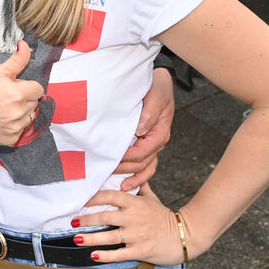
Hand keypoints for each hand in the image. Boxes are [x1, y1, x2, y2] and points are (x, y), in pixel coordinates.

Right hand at [0, 41, 44, 145]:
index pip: (38, 89)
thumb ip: (16, 60)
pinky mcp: (12, 138)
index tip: (16, 87)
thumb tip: (26, 45)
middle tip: (7, 97)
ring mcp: (16, 127)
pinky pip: (22, 129)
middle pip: (34, 102)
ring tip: (5, 109)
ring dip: (22, 112)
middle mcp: (20, 112)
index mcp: (18, 93)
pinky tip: (2, 120)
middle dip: (24, 98)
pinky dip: (15, 125)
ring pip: (30, 116)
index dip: (27, 86)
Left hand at [74, 185, 195, 265]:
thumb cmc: (166, 217)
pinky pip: (120, 253)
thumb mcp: (153, 199)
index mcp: (135, 203)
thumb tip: (133, 176)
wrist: (186, 235)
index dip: (93, 198)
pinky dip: (106, 255)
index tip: (81, 200)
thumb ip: (140, 188)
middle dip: (86, 218)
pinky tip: (94, 256)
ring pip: (109, 236)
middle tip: (72, 221)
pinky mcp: (141, 250)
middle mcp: (133, 218)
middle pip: (105, 216)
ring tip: (76, 238)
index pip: (110, 196)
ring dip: (90, 238)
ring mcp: (136, 235)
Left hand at [117, 67, 173, 189]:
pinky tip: (126, 184)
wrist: (158, 82)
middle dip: (126, 168)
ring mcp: (153, 144)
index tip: (114, 158)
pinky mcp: (147, 144)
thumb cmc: (157, 87)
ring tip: (119, 186)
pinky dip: (137, 176)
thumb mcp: (156, 96)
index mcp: (160, 132)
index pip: (144, 151)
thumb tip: (140, 130)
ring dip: (132, 177)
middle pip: (143, 162)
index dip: (129, 157)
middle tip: (107, 171)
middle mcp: (158, 141)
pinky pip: (145, 165)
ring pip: (145, 167)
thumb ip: (149, 113)